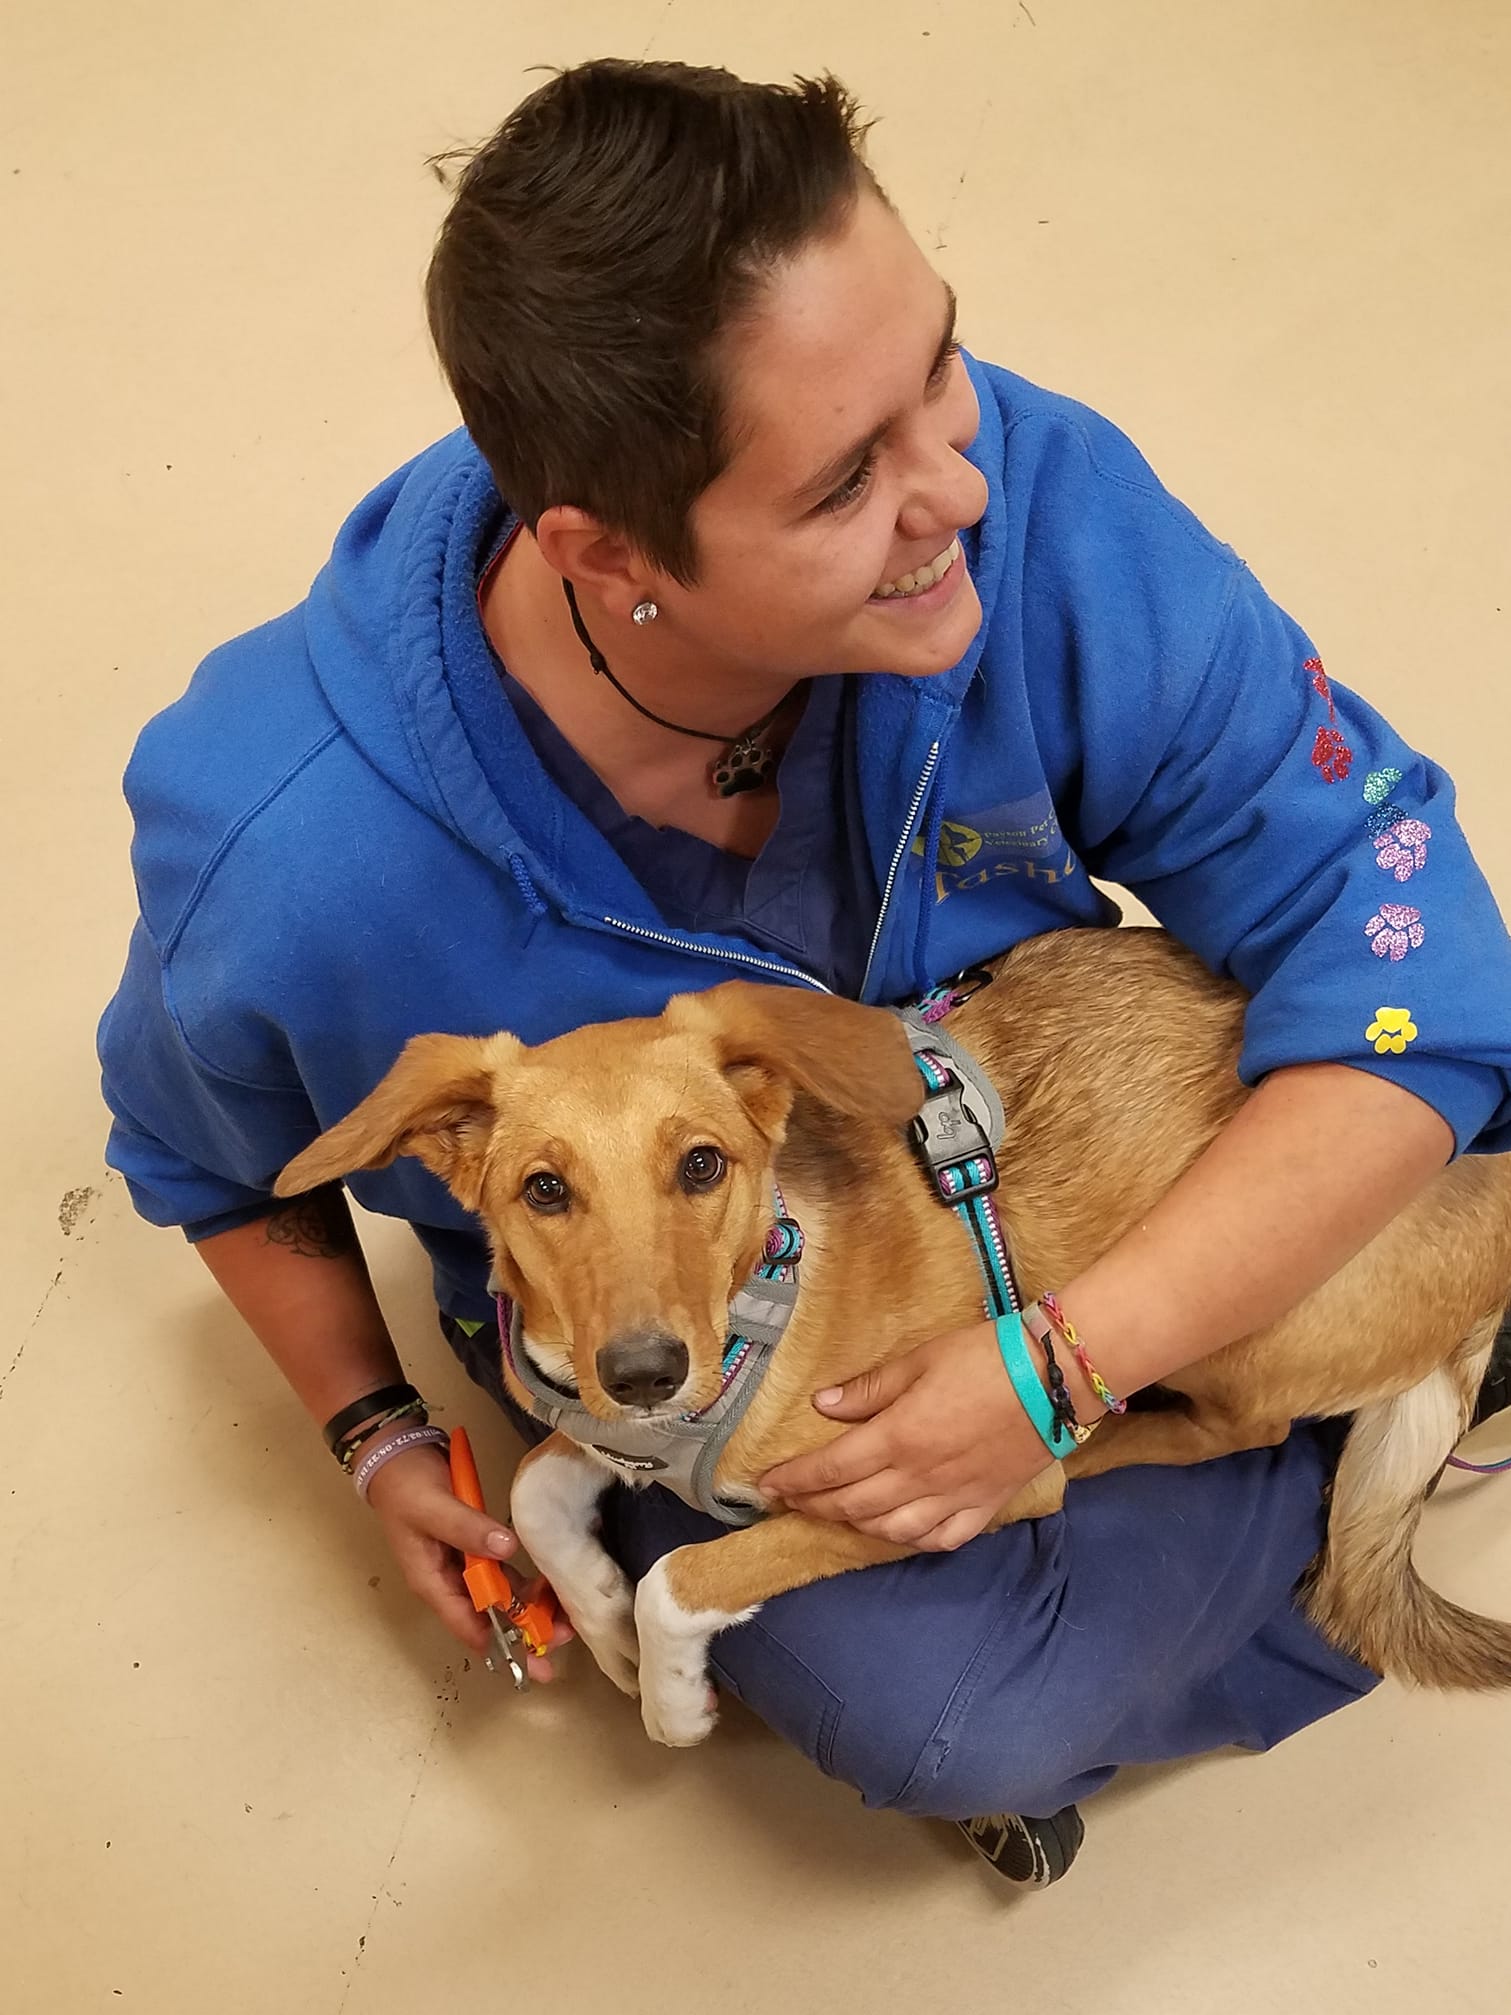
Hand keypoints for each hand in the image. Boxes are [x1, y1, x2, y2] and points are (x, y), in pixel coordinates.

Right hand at [365, 1441, 573, 1676]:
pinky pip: (503, 1573)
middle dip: (525, 1631)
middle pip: (489, 1618)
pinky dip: (525, 1584)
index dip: (502, 1644)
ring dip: (530, 1609)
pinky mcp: (475, 1547)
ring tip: (566, 1619)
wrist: (395, 1455)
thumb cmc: (405, 1485)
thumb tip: (507, 1548)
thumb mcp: (434, 1508)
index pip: (469, 1625)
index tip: (535, 1658)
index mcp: (431, 1582)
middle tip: (564, 1636)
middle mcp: (448, 1582)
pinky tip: (551, 1587)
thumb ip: (467, 1529)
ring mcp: (463, 1566)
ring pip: (500, 1598)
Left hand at [758, 1321, 1058, 1551]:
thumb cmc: (985, 1358)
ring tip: (834, 1515)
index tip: (767, 1485)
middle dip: (814, 1504)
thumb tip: (823, 1406)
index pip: (832, 1468)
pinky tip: (898, 1532)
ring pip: (891, 1528)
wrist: (1056, 1379)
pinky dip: (911, 1540)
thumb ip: (870, 1389)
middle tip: (789, 1501)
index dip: (795, 1479)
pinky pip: (940, 1539)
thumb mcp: (920, 1360)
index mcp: (899, 1437)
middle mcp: (920, 1478)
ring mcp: (953, 1498)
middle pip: (853, 1503)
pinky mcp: (985, 1506)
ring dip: (855, 1525)